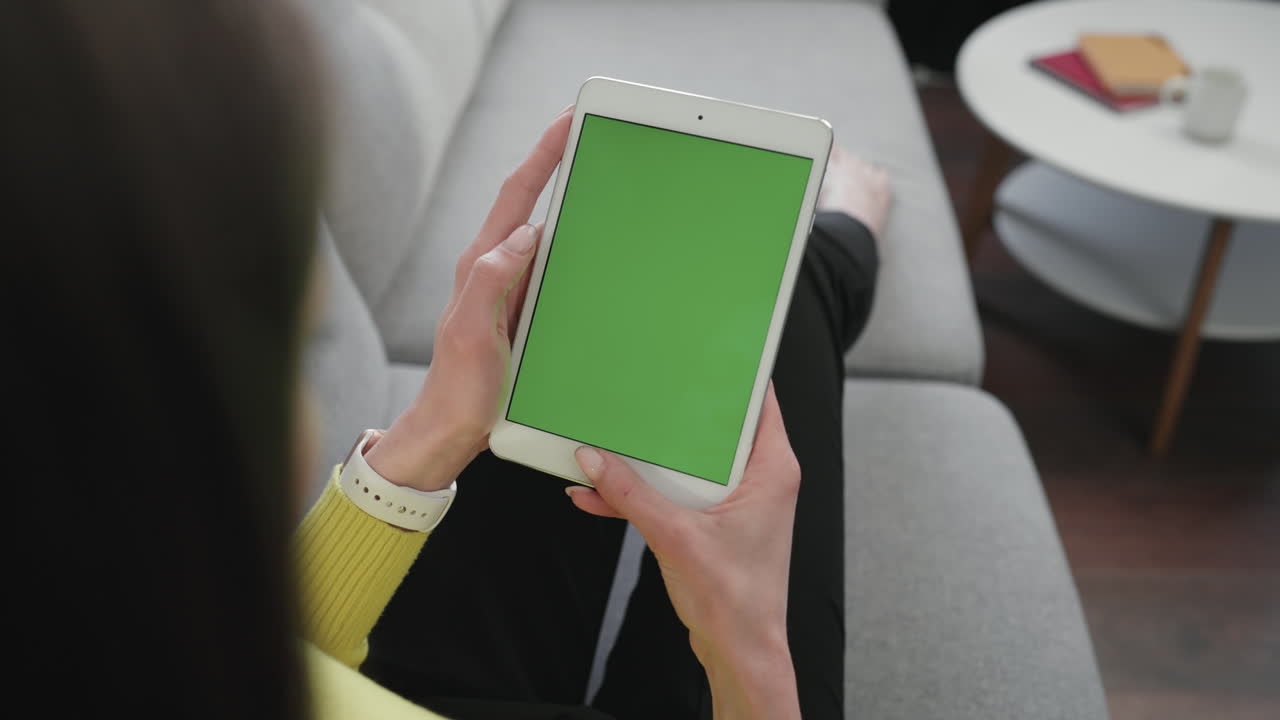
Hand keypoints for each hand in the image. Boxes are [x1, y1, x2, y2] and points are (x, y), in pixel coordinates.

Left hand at [364, 106, 573, 490]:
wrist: (453, 428)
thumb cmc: (459, 386)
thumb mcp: (471, 333)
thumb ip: (490, 281)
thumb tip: (524, 236)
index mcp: (481, 265)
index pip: (516, 197)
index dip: (543, 156)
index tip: (568, 123)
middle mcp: (495, 268)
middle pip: (530, 201)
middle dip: (557, 162)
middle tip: (590, 132)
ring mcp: (511, 287)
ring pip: (543, 229)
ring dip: (567, 198)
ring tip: (599, 171)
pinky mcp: (524, 307)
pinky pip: (551, 263)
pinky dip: (572, 240)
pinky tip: (593, 242)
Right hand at [567, 384, 802, 719]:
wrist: (738, 652)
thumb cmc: (735, 600)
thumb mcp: (676, 537)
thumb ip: (631, 495)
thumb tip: (592, 459)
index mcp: (771, 469)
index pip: (759, 401)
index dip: (734, 372)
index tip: (703, 346)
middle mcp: (757, 479)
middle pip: (714, 428)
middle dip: (674, 413)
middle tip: (641, 385)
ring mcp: (734, 502)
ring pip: (686, 462)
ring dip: (647, 459)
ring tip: (605, 443)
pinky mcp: (711, 523)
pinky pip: (673, 495)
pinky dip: (640, 494)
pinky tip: (597, 493)